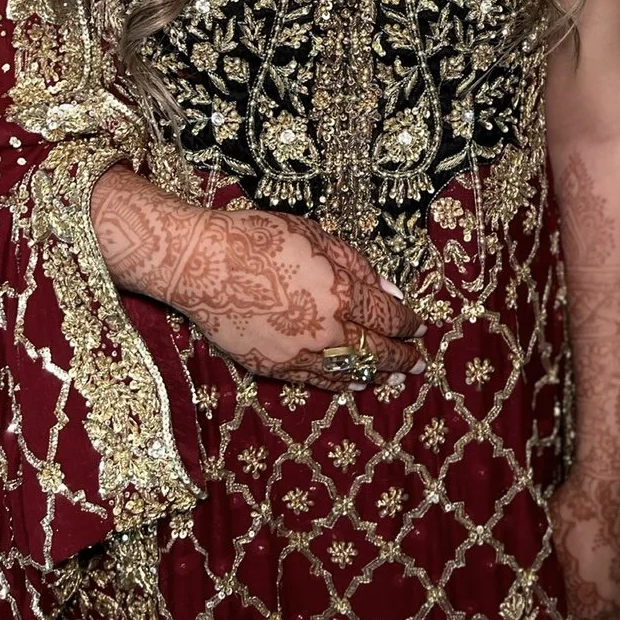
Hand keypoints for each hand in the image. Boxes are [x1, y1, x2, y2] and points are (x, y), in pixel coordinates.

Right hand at [91, 168, 424, 389]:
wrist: (201, 264)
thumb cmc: (257, 237)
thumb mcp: (313, 236)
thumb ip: (354, 265)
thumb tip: (388, 290)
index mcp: (339, 293)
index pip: (386, 315)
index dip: (406, 322)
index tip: (416, 324)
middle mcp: (325, 330)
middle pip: (374, 351)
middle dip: (401, 357)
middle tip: (418, 361)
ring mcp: (298, 354)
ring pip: (347, 372)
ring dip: (374, 374)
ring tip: (391, 376)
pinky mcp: (272, 367)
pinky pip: (314, 381)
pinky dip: (337, 383)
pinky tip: (349, 382)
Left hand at [549, 466, 619, 619]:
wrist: (611, 479)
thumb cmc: (577, 508)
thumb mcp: (552, 542)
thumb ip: (553, 573)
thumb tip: (545, 586)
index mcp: (591, 596)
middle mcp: (613, 592)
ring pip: (617, 609)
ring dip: (605, 618)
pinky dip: (613, 596)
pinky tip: (602, 588)